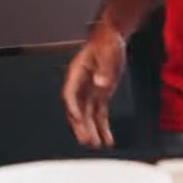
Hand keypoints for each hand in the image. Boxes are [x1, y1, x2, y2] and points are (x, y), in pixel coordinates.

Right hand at [62, 24, 126, 148]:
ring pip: (87, 115)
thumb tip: (101, 84)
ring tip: (96, 145)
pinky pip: (99, 114)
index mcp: (77, 72)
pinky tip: (107, 139)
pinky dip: (103, 127)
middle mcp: (80, 85)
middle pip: (77, 109)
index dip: (72, 107)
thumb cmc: (107, 41)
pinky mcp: (100, 95)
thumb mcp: (107, 51)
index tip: (76, 118)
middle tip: (86, 140)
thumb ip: (104, 68)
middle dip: (81, 126)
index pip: (70, 93)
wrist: (112, 37)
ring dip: (91, 130)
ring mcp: (90, 91)